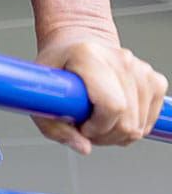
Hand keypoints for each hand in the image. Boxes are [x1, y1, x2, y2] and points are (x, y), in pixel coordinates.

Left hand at [33, 34, 167, 151]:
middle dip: (105, 135)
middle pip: (128, 121)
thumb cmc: (56, 70)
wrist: (76, 45)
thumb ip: (55, 127)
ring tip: (97, 120)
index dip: (98, 127)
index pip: (112, 105)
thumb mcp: (39, 95)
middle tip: (86, 127)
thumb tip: (84, 149)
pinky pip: (150, 119)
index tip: (82, 126)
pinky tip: (114, 117)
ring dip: (118, 133)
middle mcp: (120, 59)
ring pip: (140, 124)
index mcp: (88, 56)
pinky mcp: (155, 79)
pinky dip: (133, 126)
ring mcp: (141, 68)